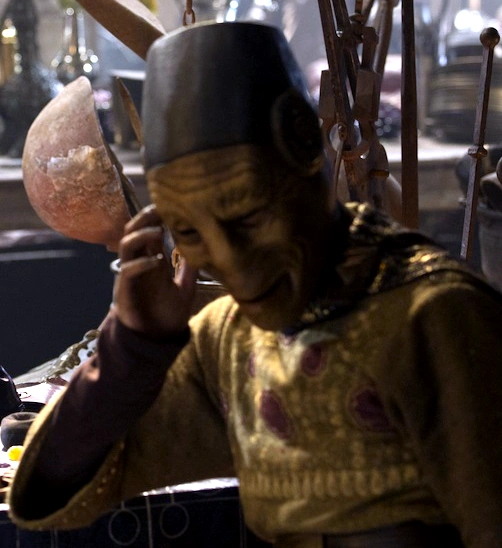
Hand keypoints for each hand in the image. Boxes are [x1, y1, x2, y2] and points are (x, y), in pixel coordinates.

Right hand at [112, 205, 197, 336]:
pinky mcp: (126, 290)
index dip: (156, 216)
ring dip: (140, 235)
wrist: (156, 340)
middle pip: (133, 231)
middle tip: (159, 209)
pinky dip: (142, 263)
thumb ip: (189, 268)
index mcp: (152, 260)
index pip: (149, 230)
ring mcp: (131, 275)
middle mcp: (139, 263)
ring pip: (126, 246)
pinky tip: (158, 261)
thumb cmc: (167, 313)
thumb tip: (202, 247)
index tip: (171, 205)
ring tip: (157, 231)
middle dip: (144, 218)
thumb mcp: (184, 287)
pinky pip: (128, 271)